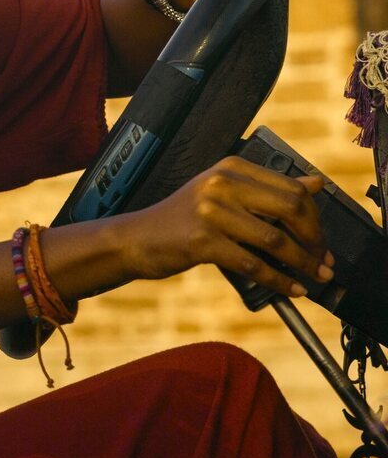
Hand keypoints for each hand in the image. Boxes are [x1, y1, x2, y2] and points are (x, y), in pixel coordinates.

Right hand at [121, 155, 331, 295]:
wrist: (135, 238)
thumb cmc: (181, 218)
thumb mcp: (222, 193)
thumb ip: (267, 189)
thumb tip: (315, 184)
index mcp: (230, 168)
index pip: (291, 188)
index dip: (316, 217)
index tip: (321, 238)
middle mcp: (221, 184)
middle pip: (290, 209)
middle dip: (315, 239)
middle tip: (323, 260)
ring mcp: (210, 212)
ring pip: (275, 240)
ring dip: (303, 263)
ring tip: (315, 276)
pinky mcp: (202, 241)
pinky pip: (253, 264)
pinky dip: (279, 280)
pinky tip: (291, 289)